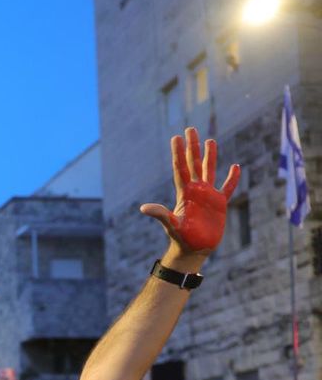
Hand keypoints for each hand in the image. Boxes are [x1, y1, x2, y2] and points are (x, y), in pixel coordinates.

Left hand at [140, 127, 240, 256]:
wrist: (194, 250)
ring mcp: (208, 196)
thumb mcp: (171, 225)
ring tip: (210, 140)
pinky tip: (235, 166)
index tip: (176, 137)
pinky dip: (231, 178)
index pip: (181, 168)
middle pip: (193, 164)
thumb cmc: (181, 239)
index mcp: (184, 193)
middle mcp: (195, 191)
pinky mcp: (219, 204)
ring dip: (210, 156)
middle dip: (191, 147)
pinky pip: (227, 188)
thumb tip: (143, 208)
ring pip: (209, 170)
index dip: (178, 153)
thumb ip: (161, 215)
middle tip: (190, 129)